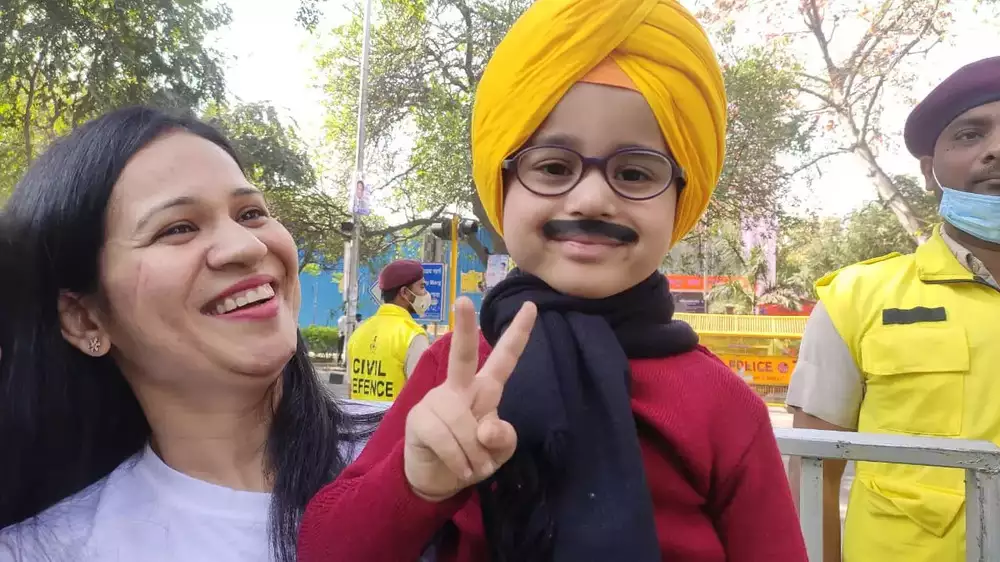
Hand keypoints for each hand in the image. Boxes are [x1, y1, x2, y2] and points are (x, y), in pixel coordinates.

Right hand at [404, 296, 536, 501]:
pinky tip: (460, 470)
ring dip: (474, 455)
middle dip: (465, 328)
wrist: (437, 479)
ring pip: (463, 424)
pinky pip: (446, 440)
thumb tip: (485, 429)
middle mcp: (459, 387)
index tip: (532, 306)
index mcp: (485, 389)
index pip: (504, 358)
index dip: (519, 334)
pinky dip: (459, 461)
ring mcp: (436, 401)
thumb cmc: (472, 457)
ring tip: (473, 467)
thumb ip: (504, 439)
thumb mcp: (498, 452)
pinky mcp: (419, 419)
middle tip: (463, 299)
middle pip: (463, 355)